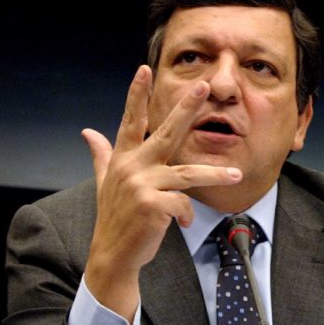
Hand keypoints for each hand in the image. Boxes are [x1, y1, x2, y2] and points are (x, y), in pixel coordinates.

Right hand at [80, 65, 241, 320]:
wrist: (113, 256)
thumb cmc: (115, 218)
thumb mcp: (106, 184)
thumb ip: (100, 155)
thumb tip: (87, 132)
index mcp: (123, 159)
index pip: (130, 120)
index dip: (136, 94)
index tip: (143, 68)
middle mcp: (131, 167)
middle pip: (166, 132)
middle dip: (186, 107)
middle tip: (204, 86)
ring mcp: (141, 185)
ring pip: (187, 174)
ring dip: (215, 175)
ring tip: (236, 176)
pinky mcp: (152, 206)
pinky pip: (184, 204)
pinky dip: (189, 214)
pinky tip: (184, 224)